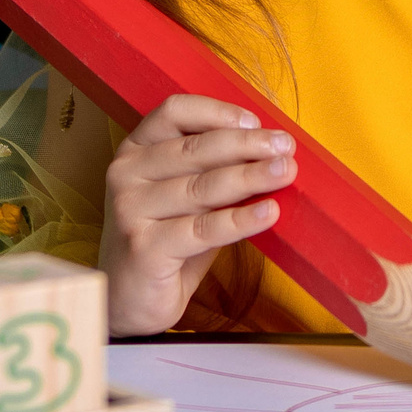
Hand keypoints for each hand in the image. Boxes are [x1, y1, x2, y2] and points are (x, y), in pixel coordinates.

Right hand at [100, 95, 295, 335]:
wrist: (126, 299)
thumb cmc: (163, 239)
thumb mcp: (186, 197)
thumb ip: (215, 171)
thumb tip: (273, 153)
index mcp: (136, 150)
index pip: (174, 112)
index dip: (217, 112)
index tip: (255, 121)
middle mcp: (126, 174)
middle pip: (195, 148)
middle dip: (247, 145)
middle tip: (285, 147)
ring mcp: (131, 211)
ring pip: (202, 187)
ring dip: (250, 177)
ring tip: (285, 172)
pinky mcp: (145, 248)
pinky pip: (203, 229)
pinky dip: (240, 220)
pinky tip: (269, 213)